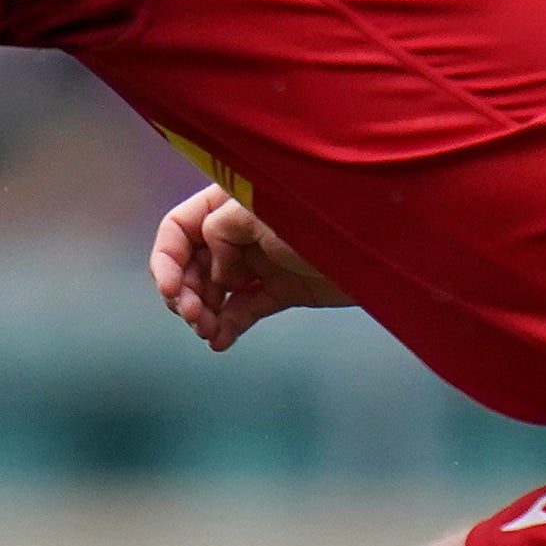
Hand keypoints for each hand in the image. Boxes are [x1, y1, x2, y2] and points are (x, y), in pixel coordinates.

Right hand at [149, 183, 333, 352]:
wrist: (379, 245)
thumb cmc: (320, 215)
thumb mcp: (259, 212)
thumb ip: (221, 233)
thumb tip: (219, 273)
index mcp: (229, 202)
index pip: (179, 228)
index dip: (166, 260)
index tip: (170, 292)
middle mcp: (239, 230)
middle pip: (193, 264)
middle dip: (184, 292)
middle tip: (192, 317)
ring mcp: (260, 261)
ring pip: (215, 291)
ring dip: (203, 313)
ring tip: (207, 332)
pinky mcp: (281, 290)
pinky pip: (243, 310)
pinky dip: (228, 327)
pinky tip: (220, 343)